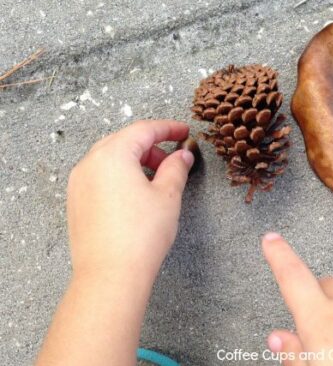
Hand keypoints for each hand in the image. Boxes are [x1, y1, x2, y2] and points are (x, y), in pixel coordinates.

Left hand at [67, 120, 193, 284]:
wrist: (110, 275)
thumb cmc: (140, 235)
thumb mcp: (168, 195)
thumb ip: (176, 168)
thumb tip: (182, 156)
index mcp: (112, 154)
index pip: (144, 130)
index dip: (168, 128)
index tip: (184, 132)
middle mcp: (90, 163)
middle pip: (124, 141)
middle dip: (152, 145)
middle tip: (174, 158)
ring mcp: (79, 183)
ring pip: (110, 158)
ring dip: (136, 160)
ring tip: (158, 178)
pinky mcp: (77, 201)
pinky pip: (100, 175)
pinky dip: (120, 174)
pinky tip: (137, 192)